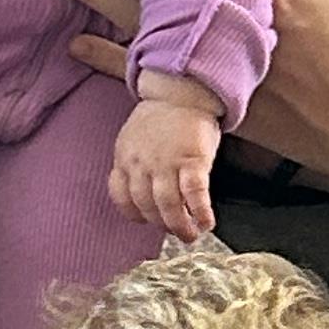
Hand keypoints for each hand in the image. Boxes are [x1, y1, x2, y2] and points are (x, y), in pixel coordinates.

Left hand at [110, 77, 222, 235]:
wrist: (182, 92)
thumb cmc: (162, 119)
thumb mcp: (134, 140)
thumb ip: (135, 164)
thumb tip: (143, 192)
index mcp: (125, 159)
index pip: (121, 196)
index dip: (134, 214)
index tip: (146, 220)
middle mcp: (142, 164)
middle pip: (146, 205)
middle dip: (161, 223)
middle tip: (175, 232)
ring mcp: (166, 162)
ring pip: (168, 204)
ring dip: (180, 225)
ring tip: (190, 235)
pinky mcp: (192, 159)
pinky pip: (194, 192)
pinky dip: (200, 211)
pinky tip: (207, 223)